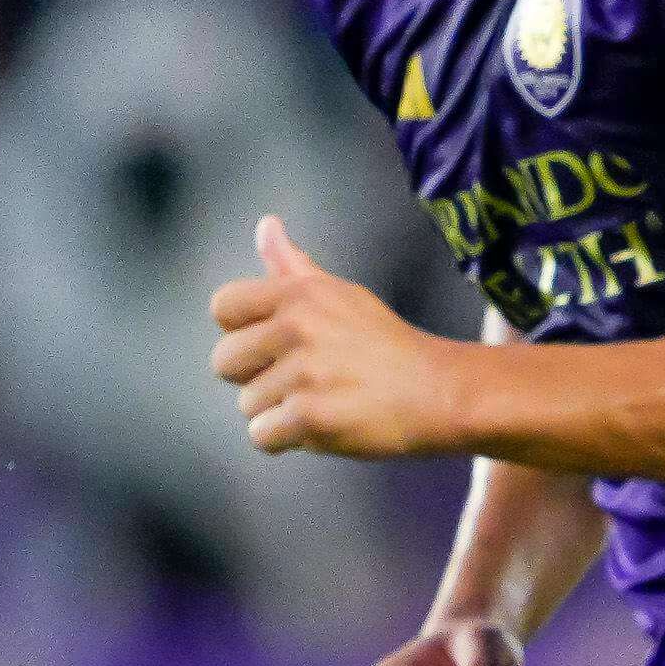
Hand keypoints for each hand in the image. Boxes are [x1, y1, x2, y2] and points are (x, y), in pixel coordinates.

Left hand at [212, 220, 460, 459]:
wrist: (442, 392)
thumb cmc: (389, 346)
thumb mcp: (342, 294)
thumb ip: (293, 266)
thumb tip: (266, 226)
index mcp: (298, 294)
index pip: (223, 307)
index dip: (242, 331)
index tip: (275, 345)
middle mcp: (297, 328)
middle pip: (225, 361)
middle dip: (256, 377)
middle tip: (302, 379)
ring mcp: (303, 374)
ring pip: (246, 404)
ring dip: (278, 411)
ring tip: (323, 401)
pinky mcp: (311, 417)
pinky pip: (262, 436)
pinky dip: (288, 439)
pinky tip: (322, 425)